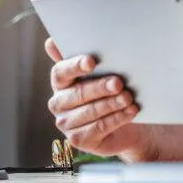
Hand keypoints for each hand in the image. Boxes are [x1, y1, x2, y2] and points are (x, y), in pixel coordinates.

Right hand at [45, 38, 154, 159]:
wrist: (125, 119)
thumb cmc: (109, 90)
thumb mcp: (100, 71)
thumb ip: (80, 56)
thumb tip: (52, 42)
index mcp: (60, 83)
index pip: (61, 72)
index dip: (75, 66)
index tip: (91, 62)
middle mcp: (59, 103)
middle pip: (78, 93)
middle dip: (100, 87)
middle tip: (118, 83)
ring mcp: (67, 123)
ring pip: (90, 112)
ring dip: (111, 104)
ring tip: (128, 97)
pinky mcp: (78, 140)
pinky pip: (99, 128)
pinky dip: (117, 118)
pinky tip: (130, 111)